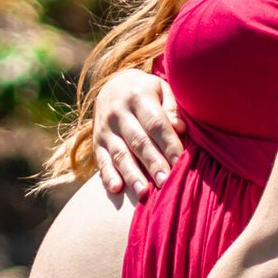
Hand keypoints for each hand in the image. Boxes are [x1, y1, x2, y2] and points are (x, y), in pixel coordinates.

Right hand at [93, 68, 185, 201]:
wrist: (112, 86)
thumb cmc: (147, 91)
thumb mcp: (161, 89)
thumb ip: (172, 108)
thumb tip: (180, 129)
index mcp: (138, 97)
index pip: (155, 123)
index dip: (168, 143)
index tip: (181, 161)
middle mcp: (118, 113)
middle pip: (138, 141)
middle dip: (153, 163)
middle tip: (165, 182)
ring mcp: (105, 129)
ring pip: (120, 154)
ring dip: (132, 174)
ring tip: (143, 192)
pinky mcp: (96, 142)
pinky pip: (101, 160)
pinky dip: (108, 175)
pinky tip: (117, 189)